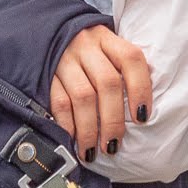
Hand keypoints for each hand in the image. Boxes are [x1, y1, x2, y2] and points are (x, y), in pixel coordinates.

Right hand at [49, 25, 151, 164]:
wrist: (47, 36)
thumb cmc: (85, 52)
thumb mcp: (105, 50)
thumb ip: (122, 71)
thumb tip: (142, 110)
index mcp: (107, 38)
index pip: (131, 59)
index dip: (140, 89)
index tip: (142, 118)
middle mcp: (86, 46)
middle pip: (107, 82)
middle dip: (113, 119)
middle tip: (113, 145)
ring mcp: (64, 59)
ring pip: (83, 96)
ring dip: (89, 128)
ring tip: (92, 151)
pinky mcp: (45, 73)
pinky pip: (59, 102)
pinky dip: (68, 125)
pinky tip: (73, 140)